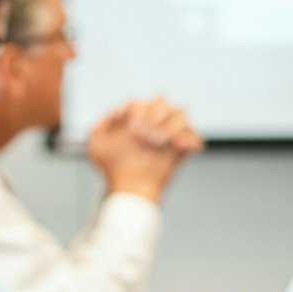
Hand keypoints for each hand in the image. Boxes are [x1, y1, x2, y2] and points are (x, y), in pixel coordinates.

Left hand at [88, 97, 203, 202]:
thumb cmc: (115, 169)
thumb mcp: (97, 145)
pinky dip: (188, 140)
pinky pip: (195, 136)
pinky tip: (176, 147)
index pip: (138, 103)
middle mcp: (154, 120)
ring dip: (170, 127)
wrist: (132, 190)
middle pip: (162, 101)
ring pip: (181, 113)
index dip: (136, 115)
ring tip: (158, 143)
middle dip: (154, 117)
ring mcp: (171, 132)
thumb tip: (122, 110)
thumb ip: (103, 123)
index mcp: (134, 117)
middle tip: (146, 137)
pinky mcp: (185, 147)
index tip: (132, 131)